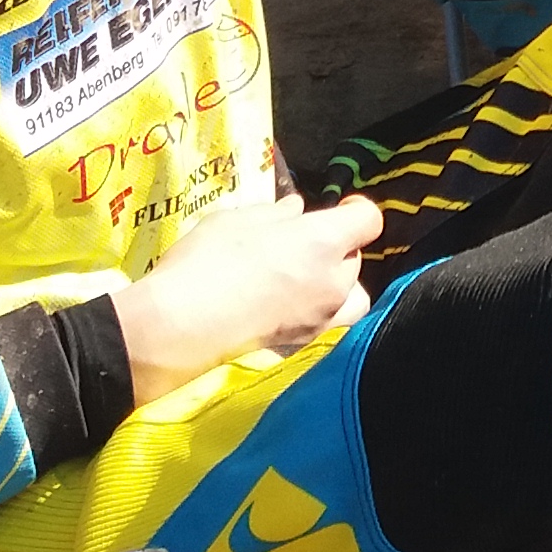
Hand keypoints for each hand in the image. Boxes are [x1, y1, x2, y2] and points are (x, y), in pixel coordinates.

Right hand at [109, 193, 380, 400]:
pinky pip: (325, 323)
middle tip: (299, 243)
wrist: (183, 326)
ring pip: (349, 297)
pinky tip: (281, 307)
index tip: (339, 205)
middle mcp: (333, 282)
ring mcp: (320, 319)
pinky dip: (315, 312)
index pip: (368, 219)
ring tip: (302, 280)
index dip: (355, 208)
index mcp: (323, 241)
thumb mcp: (237, 220)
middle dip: (335, 247)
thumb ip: (276, 214)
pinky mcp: (301, 346)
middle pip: (355, 258)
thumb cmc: (209, 261)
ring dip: (335, 285)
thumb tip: (297, 210)